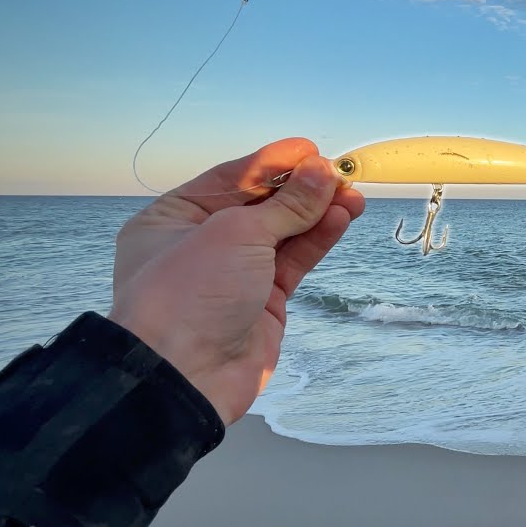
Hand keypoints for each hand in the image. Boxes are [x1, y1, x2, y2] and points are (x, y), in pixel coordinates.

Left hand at [108, 138, 364, 424]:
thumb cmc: (190, 293)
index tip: (310, 150)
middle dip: (300, 189)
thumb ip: (286, 205)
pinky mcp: (262, 302)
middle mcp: (200, 244)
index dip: (271, 163)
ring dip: (316, 214)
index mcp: (173, 219)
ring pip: (282, 235)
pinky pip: (293, 262)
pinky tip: (340, 220)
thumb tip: (322, 172)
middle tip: (340, 174)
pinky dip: (316, 241)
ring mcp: (233, 275)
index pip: (230, 179)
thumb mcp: (236, 234)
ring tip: (352, 196)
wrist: (184, 377)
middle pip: (259, 206)